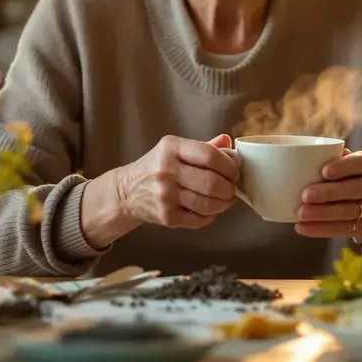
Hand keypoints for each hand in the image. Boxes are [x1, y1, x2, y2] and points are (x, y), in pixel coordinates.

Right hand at [114, 134, 238, 228]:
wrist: (127, 191)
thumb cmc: (157, 168)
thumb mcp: (176, 150)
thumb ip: (203, 146)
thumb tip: (228, 141)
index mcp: (172, 147)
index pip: (209, 155)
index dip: (229, 166)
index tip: (235, 172)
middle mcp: (166, 170)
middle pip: (210, 182)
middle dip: (228, 188)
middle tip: (231, 190)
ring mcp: (164, 195)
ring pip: (206, 204)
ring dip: (222, 205)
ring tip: (224, 201)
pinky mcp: (165, 216)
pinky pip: (198, 220)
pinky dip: (209, 217)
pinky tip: (209, 211)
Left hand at [296, 149, 361, 237]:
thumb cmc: (356, 177)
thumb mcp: (353, 163)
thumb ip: (334, 158)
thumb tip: (307, 159)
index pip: (361, 163)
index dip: (343, 167)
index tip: (324, 171)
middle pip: (354, 190)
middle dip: (328, 193)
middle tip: (305, 195)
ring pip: (347, 211)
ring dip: (321, 213)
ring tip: (300, 213)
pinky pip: (343, 229)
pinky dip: (320, 229)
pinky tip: (302, 227)